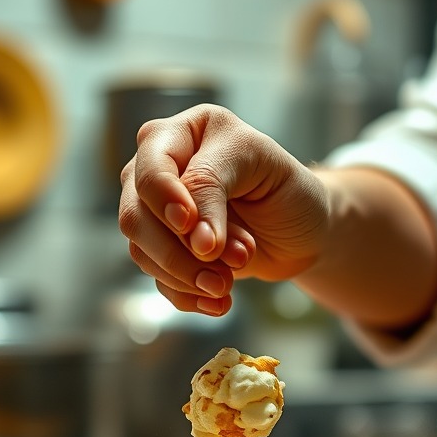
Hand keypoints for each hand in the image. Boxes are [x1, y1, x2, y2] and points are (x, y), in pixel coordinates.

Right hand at [118, 105, 330, 314]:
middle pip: (135, 215)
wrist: (301, 231)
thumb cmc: (286, 187)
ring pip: (141, 251)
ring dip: (188, 276)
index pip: (153, 168)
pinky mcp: (163, 251)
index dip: (166, 199)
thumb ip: (216, 189)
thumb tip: (193, 241)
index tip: (189, 225)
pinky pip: (158, 279)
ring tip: (229, 285)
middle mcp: (158, 170)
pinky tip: (219, 302)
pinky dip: (188, 296)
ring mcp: (155, 213)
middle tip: (231, 267)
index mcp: (181, 133)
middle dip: (180, 252)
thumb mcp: (263, 166)